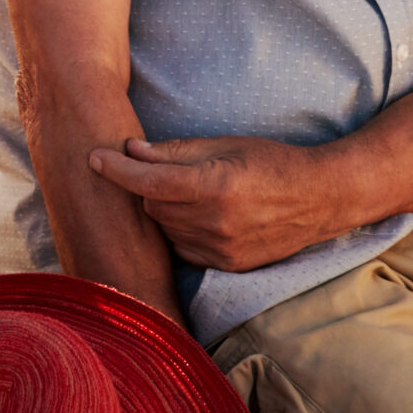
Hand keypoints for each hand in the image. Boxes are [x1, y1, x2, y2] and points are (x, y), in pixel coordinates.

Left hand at [88, 135, 331, 272]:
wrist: (318, 199)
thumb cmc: (271, 162)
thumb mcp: (225, 145)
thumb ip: (176, 151)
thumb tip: (132, 149)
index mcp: (214, 186)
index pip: (149, 181)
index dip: (117, 169)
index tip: (94, 157)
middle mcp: (215, 224)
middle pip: (152, 206)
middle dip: (148, 186)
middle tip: (161, 168)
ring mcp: (221, 251)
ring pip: (165, 231)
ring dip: (164, 210)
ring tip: (188, 192)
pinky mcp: (227, 267)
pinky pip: (183, 250)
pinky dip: (180, 232)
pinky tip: (198, 216)